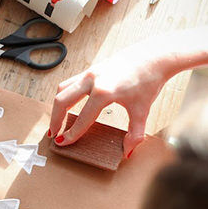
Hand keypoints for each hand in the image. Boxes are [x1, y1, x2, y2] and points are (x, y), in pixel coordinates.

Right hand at [49, 42, 171, 157]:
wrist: (154, 56)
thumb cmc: (149, 81)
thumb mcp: (142, 111)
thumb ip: (135, 134)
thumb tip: (126, 152)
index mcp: (104, 92)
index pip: (82, 118)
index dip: (71, 134)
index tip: (64, 143)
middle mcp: (93, 80)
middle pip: (62, 101)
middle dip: (55, 119)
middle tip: (53, 134)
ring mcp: (90, 72)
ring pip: (63, 89)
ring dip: (56, 106)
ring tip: (56, 121)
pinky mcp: (92, 68)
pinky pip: (71, 82)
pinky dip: (65, 95)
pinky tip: (67, 106)